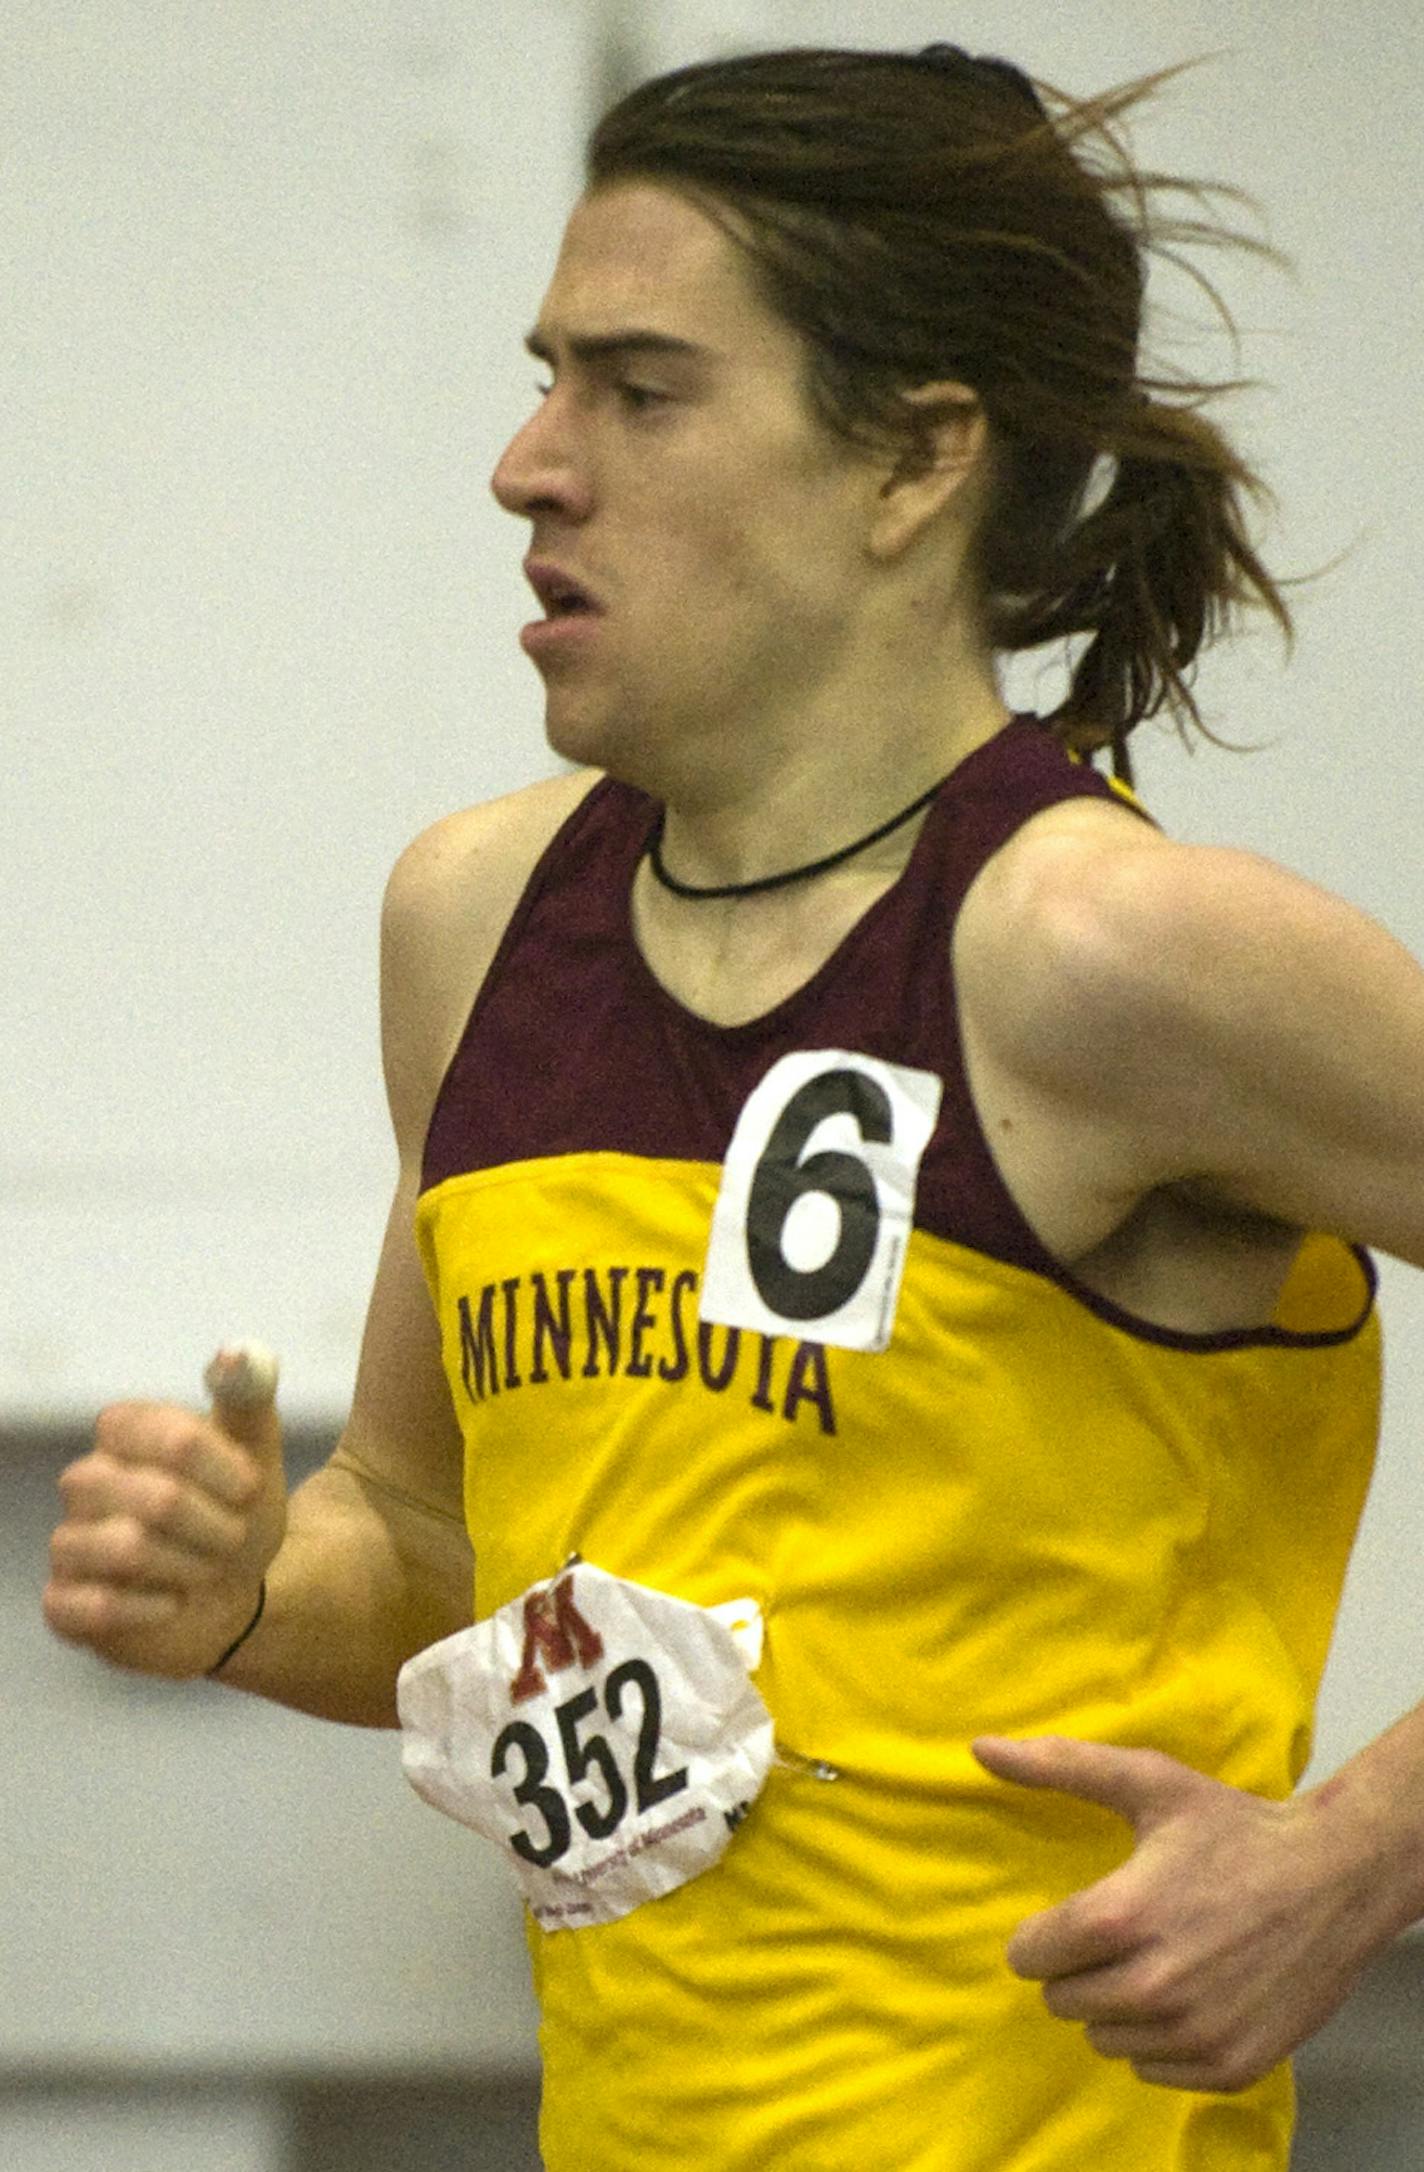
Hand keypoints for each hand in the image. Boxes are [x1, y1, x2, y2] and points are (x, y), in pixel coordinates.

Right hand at [44, 1348, 288, 1679]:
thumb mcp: (257, 1454)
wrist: (233, 1597)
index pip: (163, 1431)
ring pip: (129, 1550)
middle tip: (234, 1539)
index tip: (251, 1488)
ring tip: (206, 1571)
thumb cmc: (236, 1514)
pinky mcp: (62, 1604)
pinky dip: (153, 1609)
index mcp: (125, 1432)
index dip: (218, 1464)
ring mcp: (68, 1543)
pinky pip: (99, 1607)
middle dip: (217, 1527)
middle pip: (157, 1497)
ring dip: (192, 1567)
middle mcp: (85, 1481)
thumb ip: (249, 1399)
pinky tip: (172, 1603)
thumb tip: (238, 1353)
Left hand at [972, 1733, 1381, 2093]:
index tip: (1080, 1917)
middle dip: (1081, 1967)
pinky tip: (1193, 1994)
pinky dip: (1162, 2040)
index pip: (1028, 1956)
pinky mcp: (1228, 2066)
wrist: (1334, 1879)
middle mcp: (1152, 1987)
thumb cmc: (1233, 1828)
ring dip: (1119, 2005)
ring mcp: (1192, 2033)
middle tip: (1127, 1934)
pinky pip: (1152, 2069)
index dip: (1045, 1934)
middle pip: (1061, 2001)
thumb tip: (980, 1749)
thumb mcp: (1148, 1783)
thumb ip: (1059, 1766)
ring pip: (1105, 2037)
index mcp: (1121, 1918)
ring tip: (1163, 1959)